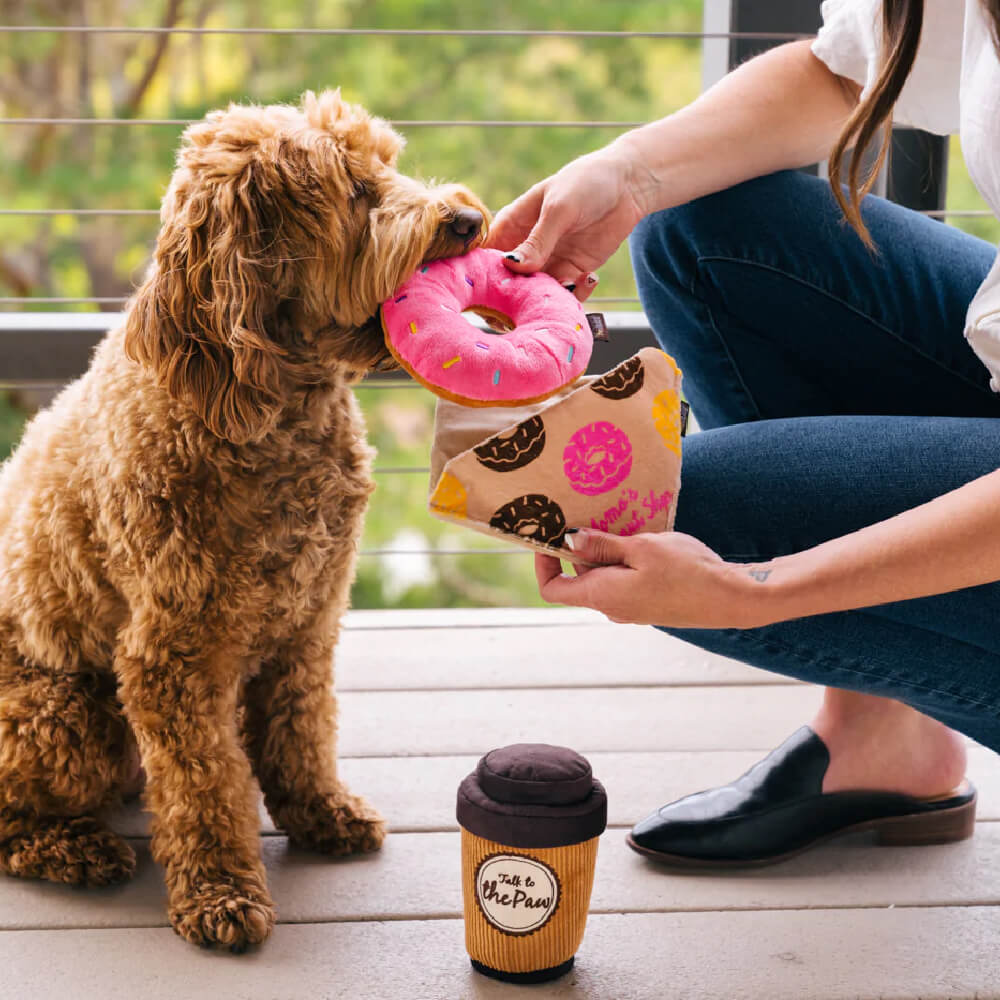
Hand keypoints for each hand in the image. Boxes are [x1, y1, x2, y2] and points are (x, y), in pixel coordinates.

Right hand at [485, 145, 649, 300]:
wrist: (629, 185)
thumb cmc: (587, 182)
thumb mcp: (559, 208)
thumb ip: (538, 240)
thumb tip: (513, 266)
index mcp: (510, 227)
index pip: (483, 258)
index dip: (480, 278)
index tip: (490, 295)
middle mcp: (524, 249)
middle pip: (505, 286)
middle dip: (514, 300)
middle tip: (533, 302)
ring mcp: (547, 264)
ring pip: (533, 297)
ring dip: (547, 300)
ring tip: (569, 286)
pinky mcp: (571, 274)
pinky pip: (565, 297)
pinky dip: (575, 297)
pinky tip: (589, 277)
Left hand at [535, 528, 768, 628]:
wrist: (733, 598)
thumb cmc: (687, 570)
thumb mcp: (641, 547)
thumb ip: (603, 545)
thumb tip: (570, 540)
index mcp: (603, 596)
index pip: (552, 588)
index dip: (544, 562)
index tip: (549, 536)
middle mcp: (612, 608)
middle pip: (578, 579)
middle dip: (578, 549)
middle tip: (586, 516)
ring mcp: (631, 608)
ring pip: (603, 577)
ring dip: (604, 552)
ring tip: (618, 524)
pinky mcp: (649, 604)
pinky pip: (623, 581)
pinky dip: (623, 561)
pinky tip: (640, 539)